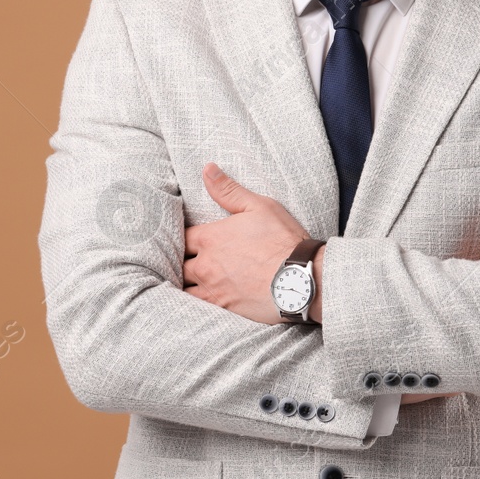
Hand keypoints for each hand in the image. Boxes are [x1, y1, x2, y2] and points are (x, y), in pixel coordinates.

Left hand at [183, 163, 309, 324]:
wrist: (301, 279)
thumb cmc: (282, 240)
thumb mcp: (259, 206)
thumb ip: (228, 190)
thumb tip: (207, 169)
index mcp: (211, 238)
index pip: (182, 236)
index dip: (182, 236)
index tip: (186, 238)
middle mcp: (206, 265)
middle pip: (179, 263)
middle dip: (181, 259)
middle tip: (185, 258)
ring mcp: (213, 290)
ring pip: (183, 287)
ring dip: (184, 282)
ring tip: (187, 280)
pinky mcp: (223, 309)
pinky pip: (196, 308)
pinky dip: (193, 302)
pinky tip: (195, 301)